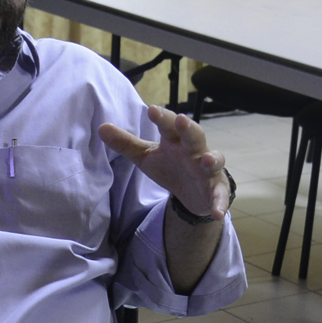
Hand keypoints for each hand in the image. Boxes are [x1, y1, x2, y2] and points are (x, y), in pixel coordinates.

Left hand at [98, 106, 228, 217]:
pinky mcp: (216, 190)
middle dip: (189, 129)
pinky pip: (220, 196)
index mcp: (176, 141)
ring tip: (208, 161)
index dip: (162, 117)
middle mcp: (194, 151)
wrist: (193, 193)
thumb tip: (101, 127)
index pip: (169, 126)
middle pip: (195, 136)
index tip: (152, 110)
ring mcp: (208, 170)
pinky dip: (220, 203)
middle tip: (182, 120)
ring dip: (213, 160)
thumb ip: (126, 143)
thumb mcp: (146, 157)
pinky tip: (217, 213)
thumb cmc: (170, 166)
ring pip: (214, 161)